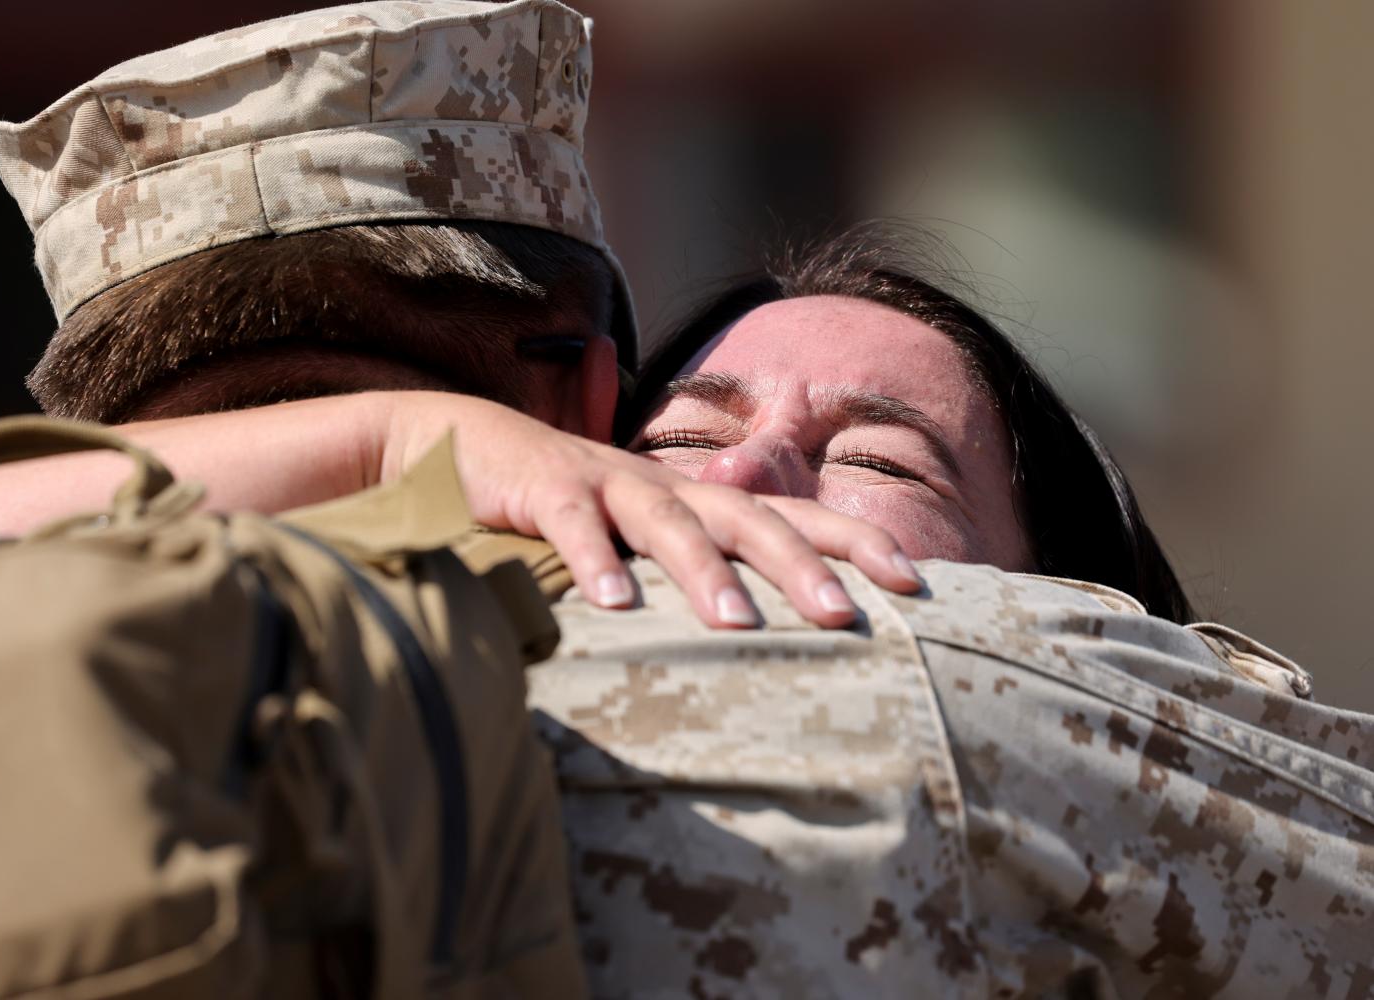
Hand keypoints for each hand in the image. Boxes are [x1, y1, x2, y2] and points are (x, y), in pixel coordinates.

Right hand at [376, 393, 922, 628]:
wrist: (473, 444)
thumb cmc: (574, 505)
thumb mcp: (644, 535)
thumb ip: (698, 567)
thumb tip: (766, 633)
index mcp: (700, 499)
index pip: (793, 514)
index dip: (854, 541)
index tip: (915, 583)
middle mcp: (668, 487)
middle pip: (748, 518)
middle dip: (800, 565)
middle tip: (846, 617)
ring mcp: (608, 483)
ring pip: (670, 523)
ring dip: (705, 572)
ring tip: (739, 625)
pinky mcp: (546, 489)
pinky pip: (575, 526)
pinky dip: (595, 563)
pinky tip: (613, 607)